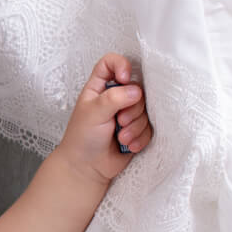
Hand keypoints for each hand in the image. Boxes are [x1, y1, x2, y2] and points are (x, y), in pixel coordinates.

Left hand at [55, 53, 150, 186]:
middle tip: (119, 122)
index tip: (124, 78)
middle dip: (131, 109)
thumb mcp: (93, 113)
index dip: (121, 65)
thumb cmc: (82, 138)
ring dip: (135, 127)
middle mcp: (115, 97)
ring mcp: (127, 113)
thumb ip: (114, 98)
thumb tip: (136, 91)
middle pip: (136, 89)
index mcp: (99, 88)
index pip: (111, 63)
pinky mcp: (137, 130)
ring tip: (120, 138)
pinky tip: (127, 146)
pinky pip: (149, 128)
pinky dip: (139, 138)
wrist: (87, 167)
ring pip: (146, 110)